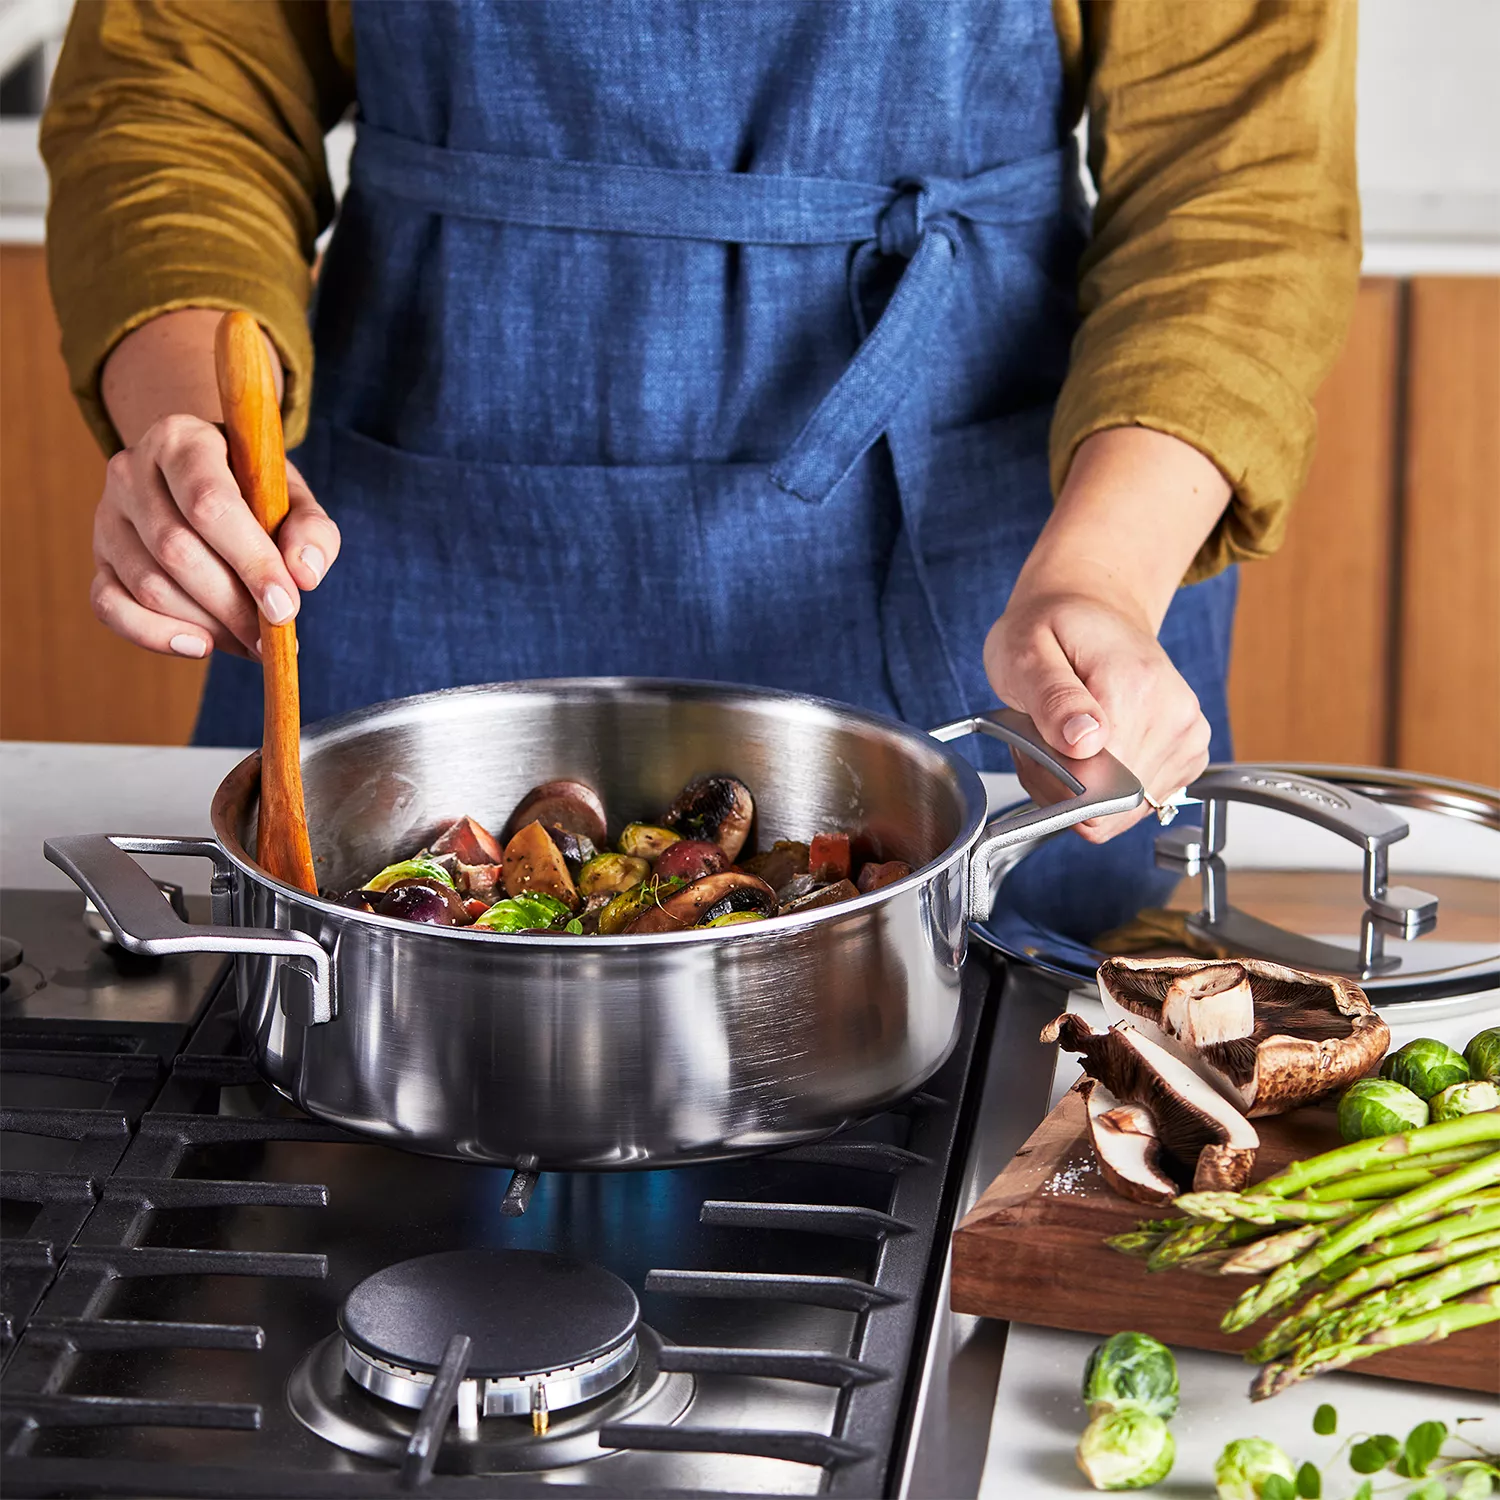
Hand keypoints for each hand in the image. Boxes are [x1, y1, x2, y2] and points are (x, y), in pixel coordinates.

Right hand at [91, 307, 339, 659]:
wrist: (205, 480)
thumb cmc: (253, 491)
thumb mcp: (292, 497)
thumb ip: (311, 530)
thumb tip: (306, 574)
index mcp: (182, 440)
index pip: (209, 503)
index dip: (250, 560)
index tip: (285, 607)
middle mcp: (131, 471)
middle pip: (177, 550)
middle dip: (232, 605)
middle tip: (273, 638)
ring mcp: (107, 516)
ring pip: (149, 584)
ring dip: (206, 625)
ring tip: (252, 643)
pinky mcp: (99, 558)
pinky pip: (111, 606)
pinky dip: (155, 635)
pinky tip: (200, 646)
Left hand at [983, 426, 1231, 840]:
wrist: (1089, 596)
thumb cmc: (1046, 620)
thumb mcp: (1022, 649)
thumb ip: (1050, 701)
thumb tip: (1087, 743)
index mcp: (1131, 691)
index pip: (1103, 792)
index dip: (1059, 792)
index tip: (1038, 755)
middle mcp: (1172, 714)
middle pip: (1115, 804)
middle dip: (1068, 786)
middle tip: (1044, 735)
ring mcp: (1186, 732)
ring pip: (1130, 802)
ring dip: (1087, 781)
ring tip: (1068, 727)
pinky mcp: (1189, 743)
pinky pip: (1146, 793)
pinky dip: (1113, 778)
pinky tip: (1096, 736)